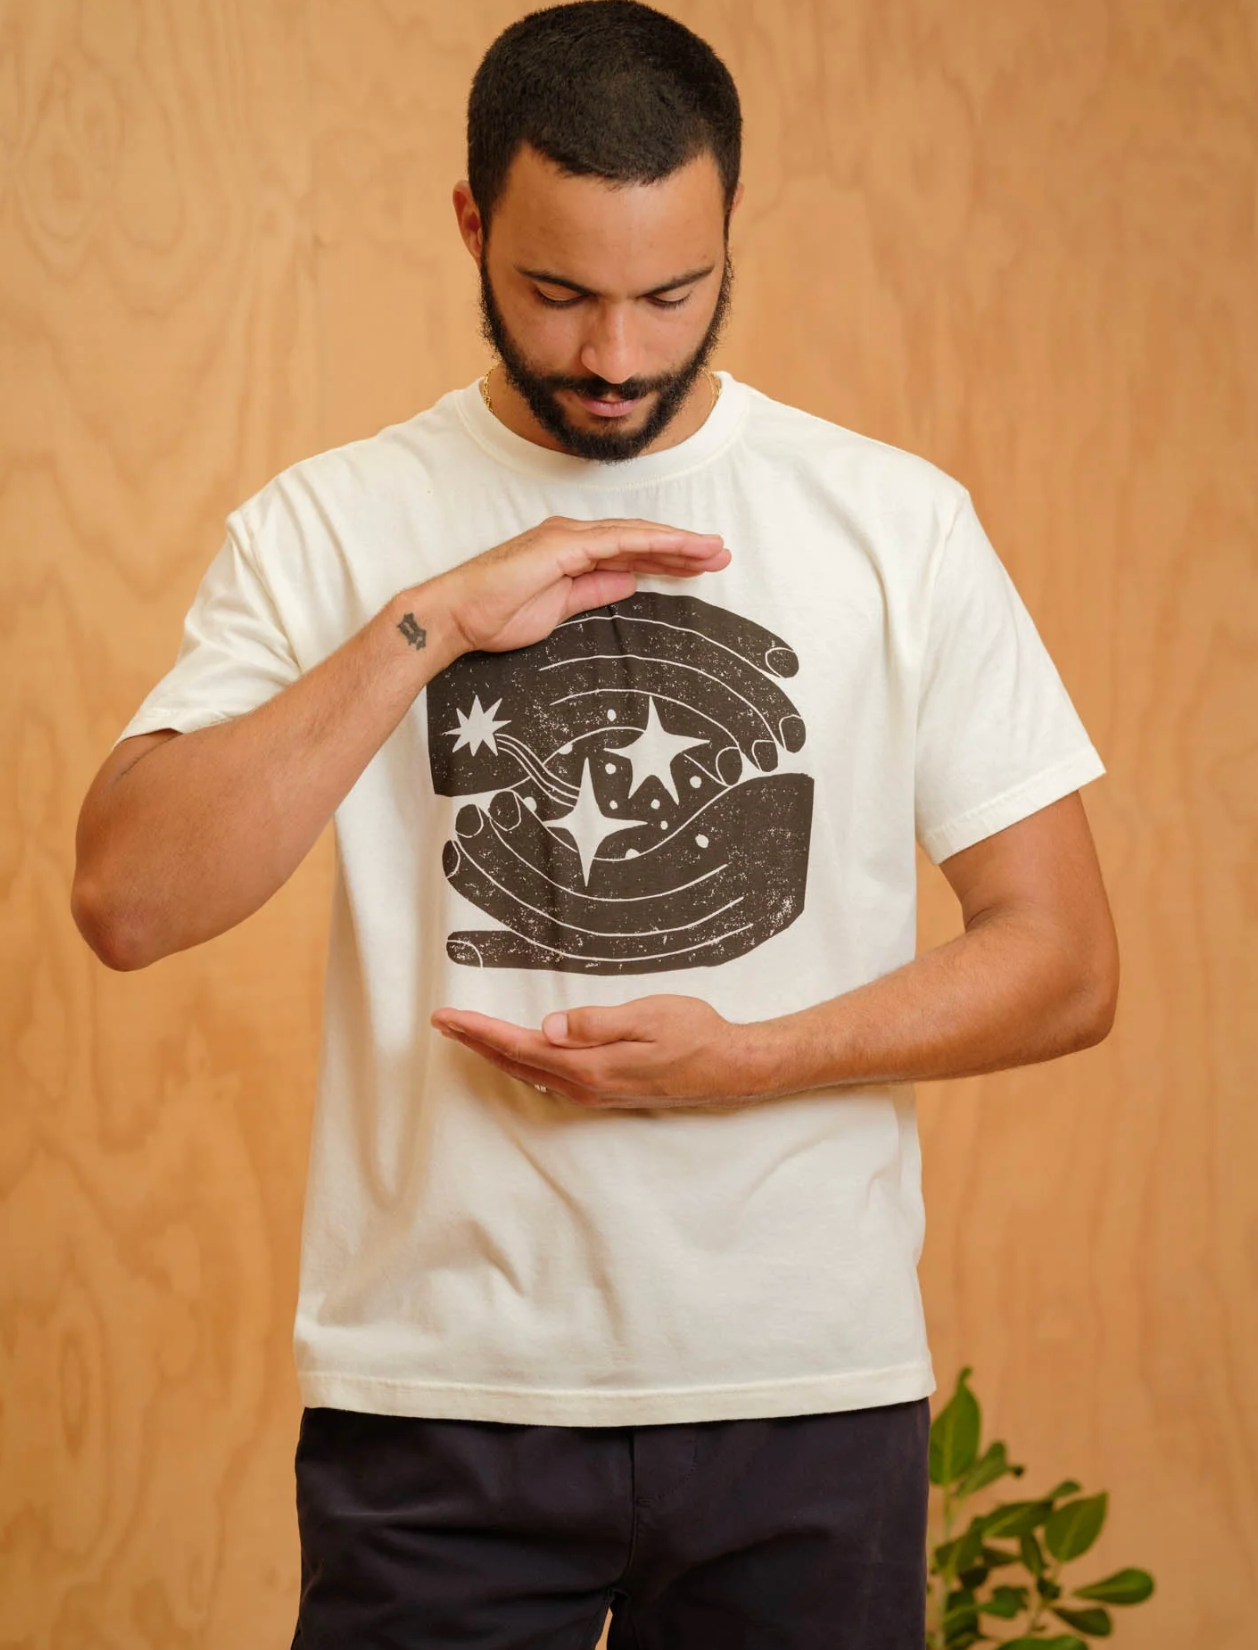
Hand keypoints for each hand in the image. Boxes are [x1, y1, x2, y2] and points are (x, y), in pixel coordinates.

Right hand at [431, 516, 729, 656]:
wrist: (456, 617)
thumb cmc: (496, 616)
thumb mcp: (561, 609)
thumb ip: (594, 592)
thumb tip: (629, 582)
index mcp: (572, 553)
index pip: (631, 553)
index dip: (668, 558)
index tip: (701, 566)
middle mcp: (573, 538)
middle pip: (640, 540)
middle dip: (683, 548)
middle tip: (722, 554)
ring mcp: (567, 538)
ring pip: (635, 536)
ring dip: (677, 543)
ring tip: (713, 551)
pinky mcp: (561, 545)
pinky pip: (616, 541)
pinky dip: (650, 543)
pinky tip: (678, 547)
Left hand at [431, 994, 776, 1109]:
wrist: (731, 1068)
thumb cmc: (695, 1035)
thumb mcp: (648, 1017)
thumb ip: (597, 1023)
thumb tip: (548, 1027)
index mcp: (590, 1066)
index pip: (519, 1046)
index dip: (479, 1032)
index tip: (447, 1018)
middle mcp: (585, 1086)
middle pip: (516, 1062)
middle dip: (476, 1042)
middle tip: (442, 1022)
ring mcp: (595, 1093)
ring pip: (530, 1073)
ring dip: (495, 1053)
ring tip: (468, 1035)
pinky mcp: (606, 1091)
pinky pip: (549, 1078)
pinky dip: (523, 1063)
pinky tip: (518, 1056)